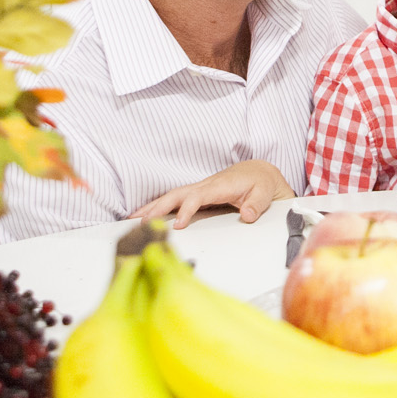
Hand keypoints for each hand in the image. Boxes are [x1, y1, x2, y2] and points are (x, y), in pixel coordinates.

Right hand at [129, 159, 294, 228]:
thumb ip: (257, 205)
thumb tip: (248, 215)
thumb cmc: (261, 183)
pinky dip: (157, 207)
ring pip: (172, 196)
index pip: (198, 196)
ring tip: (131, 221)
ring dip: (151, 207)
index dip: (186, 210)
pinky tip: (144, 216)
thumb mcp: (265, 194)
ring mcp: (200, 189)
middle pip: (177, 194)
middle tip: (140, 224)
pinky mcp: (197, 194)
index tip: (177, 225)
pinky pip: (175, 200)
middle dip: (158, 208)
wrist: (260, 172)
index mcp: (221, 186)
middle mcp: (206, 185)